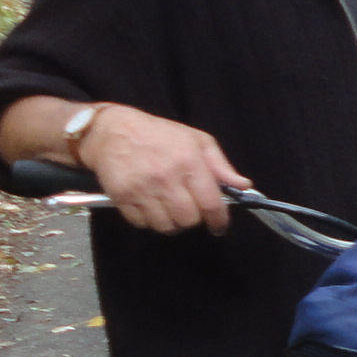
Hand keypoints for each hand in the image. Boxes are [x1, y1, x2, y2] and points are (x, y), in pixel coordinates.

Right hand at [81, 104, 251, 235]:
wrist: (112, 131)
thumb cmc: (158, 135)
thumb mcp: (197, 141)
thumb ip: (221, 166)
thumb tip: (243, 186)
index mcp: (189, 161)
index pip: (211, 203)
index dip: (218, 220)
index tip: (219, 226)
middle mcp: (166, 177)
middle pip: (189, 219)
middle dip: (193, 218)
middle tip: (189, 208)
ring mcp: (142, 188)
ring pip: (166, 226)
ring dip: (171, 222)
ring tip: (169, 207)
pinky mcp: (122, 197)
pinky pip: (141, 223)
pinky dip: (148, 220)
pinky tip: (150, 205)